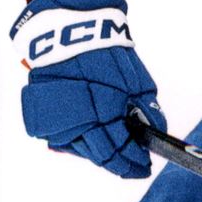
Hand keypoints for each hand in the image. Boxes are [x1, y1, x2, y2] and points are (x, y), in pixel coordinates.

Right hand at [11, 0, 165, 177]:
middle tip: (135, 166)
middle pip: (103, 157)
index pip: (121, 151)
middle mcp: (80, 123)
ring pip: (85, 151)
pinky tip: (96, 137)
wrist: (66, 34)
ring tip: (118, 153)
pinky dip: (84, 141)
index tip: (144, 167)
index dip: (135, 162)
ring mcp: (61, 123)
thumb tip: (154, 133)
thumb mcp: (137, 79)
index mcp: (104, 112)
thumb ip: (147, 110)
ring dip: (103, 154)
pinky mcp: (47, 120)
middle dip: (122, 164)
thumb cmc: (107, 54)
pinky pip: (69, 140)